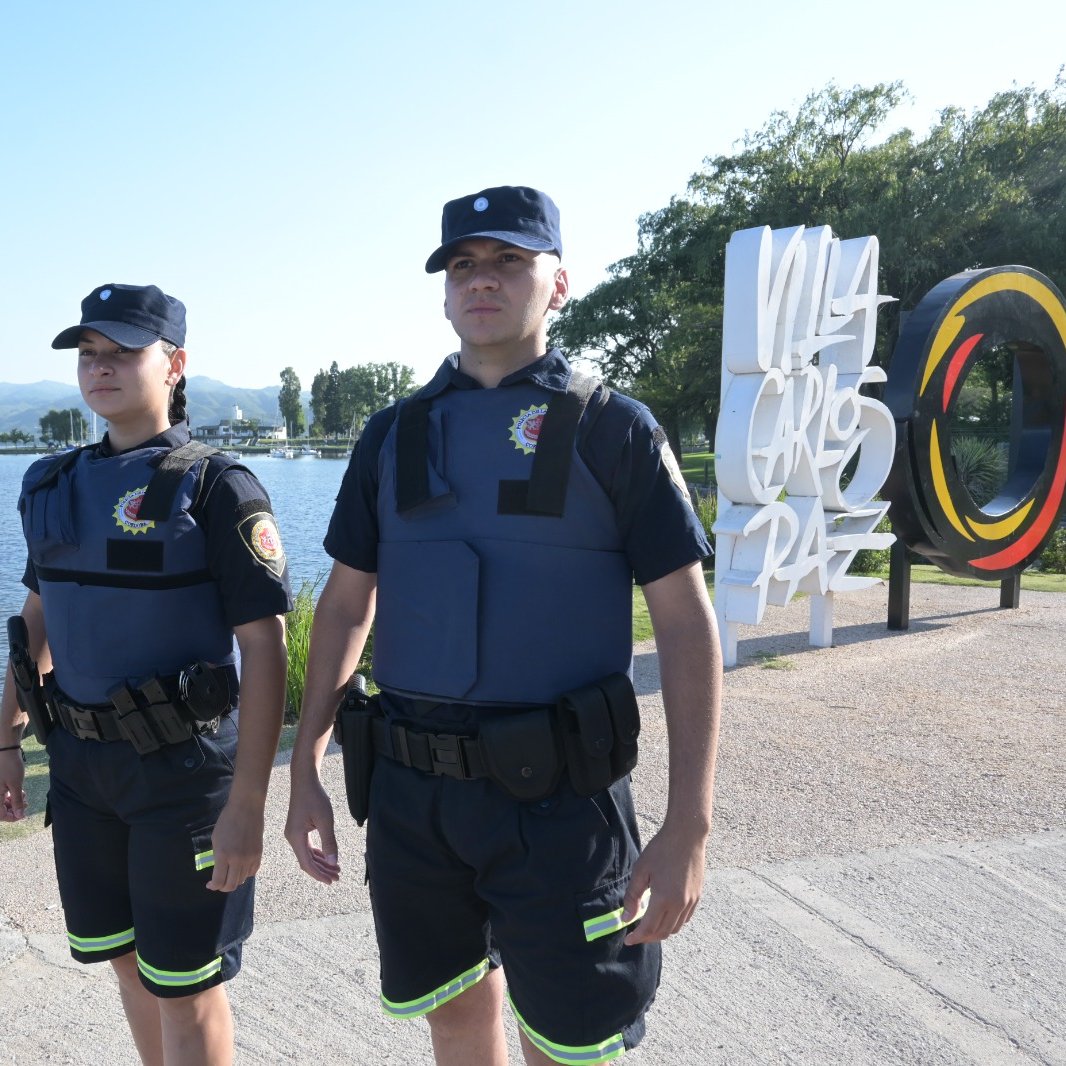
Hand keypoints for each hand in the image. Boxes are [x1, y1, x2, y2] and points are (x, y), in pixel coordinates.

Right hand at [1, 749, 26, 821]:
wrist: (5, 750)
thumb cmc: (10, 766)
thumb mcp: (16, 785)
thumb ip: (17, 801)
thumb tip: (19, 815)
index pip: (0, 815)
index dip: (12, 817)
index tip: (23, 815)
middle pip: (0, 810)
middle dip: (14, 809)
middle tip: (26, 804)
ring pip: (2, 802)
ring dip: (13, 802)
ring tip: (24, 796)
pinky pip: (2, 795)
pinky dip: (11, 795)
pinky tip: (20, 792)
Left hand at [206, 797, 264, 891]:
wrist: (246, 807)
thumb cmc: (227, 820)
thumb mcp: (216, 839)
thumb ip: (218, 857)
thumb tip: (219, 870)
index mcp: (223, 855)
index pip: (219, 881)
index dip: (213, 886)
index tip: (210, 884)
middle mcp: (237, 859)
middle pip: (232, 884)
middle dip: (223, 887)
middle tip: (219, 882)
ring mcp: (250, 857)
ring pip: (243, 879)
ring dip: (235, 879)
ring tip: (230, 873)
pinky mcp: (259, 853)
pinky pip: (253, 871)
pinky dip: (246, 873)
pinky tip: (240, 868)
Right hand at [284, 776, 340, 884]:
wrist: (305, 781)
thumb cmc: (315, 798)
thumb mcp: (325, 820)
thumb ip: (329, 841)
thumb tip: (333, 862)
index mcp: (296, 837)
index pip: (307, 863)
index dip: (319, 874)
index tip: (331, 881)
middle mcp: (292, 838)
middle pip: (307, 861)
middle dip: (322, 870)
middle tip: (337, 877)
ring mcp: (294, 834)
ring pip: (307, 855)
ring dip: (321, 863)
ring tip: (335, 870)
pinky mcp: (298, 830)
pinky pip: (307, 847)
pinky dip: (317, 854)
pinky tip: (327, 858)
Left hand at [621, 823, 708, 944]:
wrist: (687, 835)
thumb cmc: (661, 849)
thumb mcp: (641, 870)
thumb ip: (633, 897)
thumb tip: (626, 917)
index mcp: (663, 899)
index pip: (648, 928)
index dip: (637, 937)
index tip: (627, 940)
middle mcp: (680, 904)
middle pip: (663, 932)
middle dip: (648, 937)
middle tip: (636, 934)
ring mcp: (691, 901)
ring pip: (675, 928)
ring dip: (661, 932)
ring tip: (649, 926)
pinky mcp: (697, 896)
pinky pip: (685, 919)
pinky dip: (673, 923)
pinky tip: (665, 916)